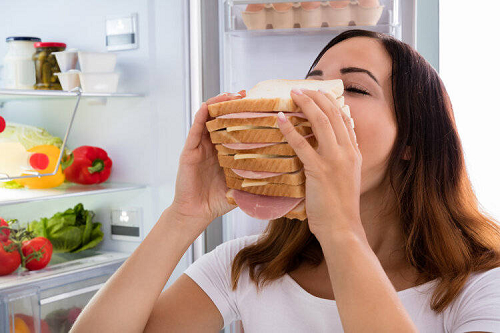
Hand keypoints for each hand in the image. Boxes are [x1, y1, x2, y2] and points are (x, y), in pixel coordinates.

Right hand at [170, 92, 244, 232]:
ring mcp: (200, 147)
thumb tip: (282, 180)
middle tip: (245, 94)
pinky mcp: (189, 151)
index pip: (235, 128)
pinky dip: (201, 116)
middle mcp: (212, 146)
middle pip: (221, 118)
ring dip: (218, 103)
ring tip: (230, 95)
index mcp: (224, 152)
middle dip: (232, 103)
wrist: (196, 214)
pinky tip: (208, 106)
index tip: (258, 105)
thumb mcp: (242, 188)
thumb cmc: (217, 202)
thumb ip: (256, 182)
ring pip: (207, 118)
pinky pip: (195, 130)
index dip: (244, 115)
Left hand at [277, 88, 363, 238]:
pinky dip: (290, 129)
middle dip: (317, 97)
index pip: (344, 119)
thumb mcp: (346, 178)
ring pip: (321, 122)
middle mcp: (347, 152)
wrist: (342, 228)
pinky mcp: (319, 170)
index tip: (318, 93)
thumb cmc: (340, 207)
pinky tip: (280, 120)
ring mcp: (335, 160)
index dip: (330, 102)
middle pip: (333, 114)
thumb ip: (339, 161)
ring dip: (306, 104)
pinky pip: (302, 144)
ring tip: (292, 95)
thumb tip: (325, 149)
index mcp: (354, 153)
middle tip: (301, 89)